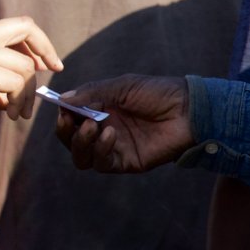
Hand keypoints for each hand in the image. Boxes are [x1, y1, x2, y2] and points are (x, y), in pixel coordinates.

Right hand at [0, 17, 62, 121]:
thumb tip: (7, 101)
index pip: (17, 25)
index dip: (37, 42)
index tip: (47, 62)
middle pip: (28, 31)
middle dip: (46, 52)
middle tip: (54, 73)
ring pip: (25, 66)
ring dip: (28, 93)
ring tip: (19, 113)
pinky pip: (15, 83)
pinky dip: (17, 100)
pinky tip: (8, 113)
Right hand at [54, 74, 191, 172]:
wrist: (188, 110)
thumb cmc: (157, 92)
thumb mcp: (122, 86)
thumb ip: (93, 93)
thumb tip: (62, 100)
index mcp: (100, 109)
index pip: (71, 117)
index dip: (62, 114)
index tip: (61, 108)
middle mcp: (103, 130)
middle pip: (70, 140)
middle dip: (65, 132)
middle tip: (69, 120)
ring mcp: (114, 147)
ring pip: (82, 156)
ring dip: (79, 142)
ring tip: (91, 127)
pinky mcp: (126, 162)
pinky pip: (102, 163)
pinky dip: (100, 150)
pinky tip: (109, 134)